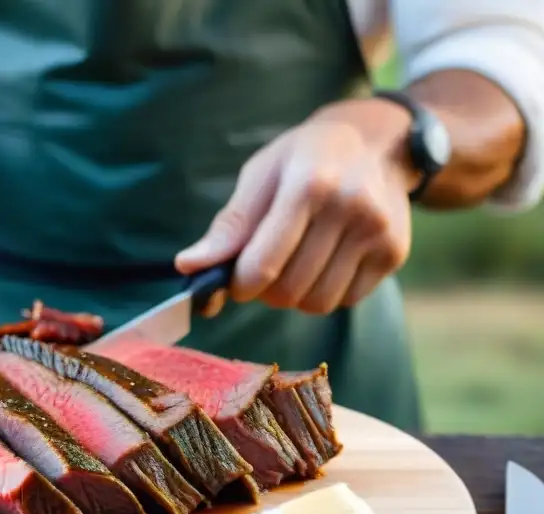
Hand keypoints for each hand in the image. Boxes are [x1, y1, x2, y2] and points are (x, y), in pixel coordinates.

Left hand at [175, 99, 417, 314]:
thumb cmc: (306, 158)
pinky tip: (323, 264)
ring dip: (294, 297)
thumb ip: (229, 226)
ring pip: (317, 303)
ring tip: (293, 266)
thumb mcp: (261, 175)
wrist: (380, 142)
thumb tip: (187, 267)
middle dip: (265, 291)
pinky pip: (346, 301)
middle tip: (263, 270)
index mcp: (308, 185)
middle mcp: (350, 208)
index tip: (234, 279)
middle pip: (288, 290)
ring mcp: (378, 233)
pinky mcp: (395, 253)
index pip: (262, 264)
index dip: (239, 285)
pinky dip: (325, 294)